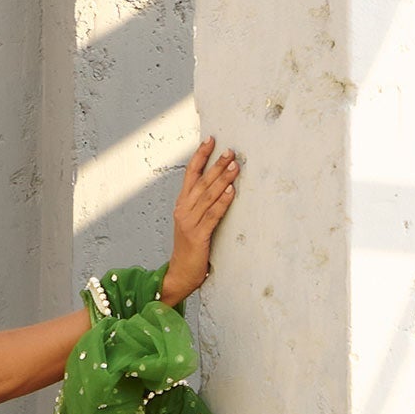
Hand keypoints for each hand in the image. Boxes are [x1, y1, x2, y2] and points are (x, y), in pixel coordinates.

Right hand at [161, 136, 238, 304]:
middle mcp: (183, 211)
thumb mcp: (191, 221)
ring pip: (207, 196)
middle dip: (216, 165)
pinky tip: (230, 192)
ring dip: (222, 180)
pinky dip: (222, 203)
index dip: (200, 156)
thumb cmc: (189, 248)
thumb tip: (220, 184)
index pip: (190, 174)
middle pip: (201, 182)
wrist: (179, 273)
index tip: (210, 140)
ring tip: (235, 166)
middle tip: (230, 151)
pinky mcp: (197, 236)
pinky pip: (212, 215)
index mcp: (181, 205)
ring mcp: (189, 223)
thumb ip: (201, 204)